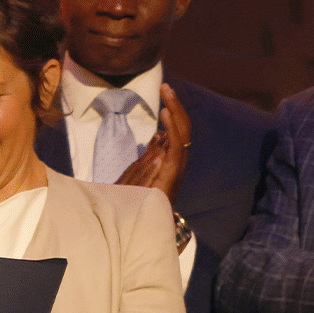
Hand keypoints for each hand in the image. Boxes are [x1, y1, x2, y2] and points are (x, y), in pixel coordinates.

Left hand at [116, 83, 190, 204]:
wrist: (131, 226)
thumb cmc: (133, 202)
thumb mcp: (139, 172)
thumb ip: (150, 154)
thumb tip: (159, 135)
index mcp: (170, 163)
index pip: (176, 133)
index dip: (174, 114)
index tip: (165, 95)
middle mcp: (176, 165)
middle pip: (182, 131)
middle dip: (176, 107)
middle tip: (166, 87)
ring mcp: (175, 171)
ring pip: (182, 135)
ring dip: (176, 111)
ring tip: (167, 92)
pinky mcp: (171, 176)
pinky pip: (177, 148)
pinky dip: (174, 129)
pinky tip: (166, 113)